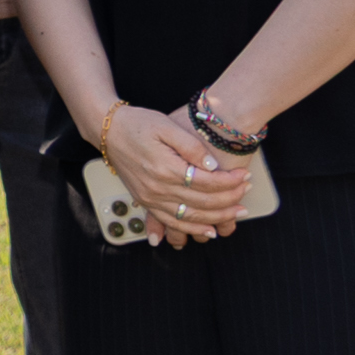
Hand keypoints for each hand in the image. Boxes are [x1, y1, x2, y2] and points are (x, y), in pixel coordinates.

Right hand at [95, 100, 245, 248]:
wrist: (108, 131)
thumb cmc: (137, 124)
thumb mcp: (166, 126)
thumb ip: (191, 146)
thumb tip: (213, 165)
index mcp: (165, 168)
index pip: (207, 182)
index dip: (230, 181)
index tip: (244, 175)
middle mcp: (157, 188)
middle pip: (203, 202)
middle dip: (230, 199)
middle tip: (246, 191)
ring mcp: (150, 198)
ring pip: (191, 217)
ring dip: (217, 217)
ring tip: (237, 212)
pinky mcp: (146, 202)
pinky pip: (172, 222)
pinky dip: (192, 229)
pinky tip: (208, 230)